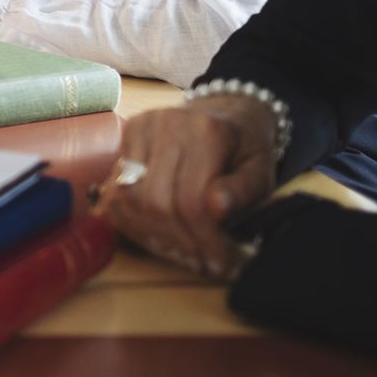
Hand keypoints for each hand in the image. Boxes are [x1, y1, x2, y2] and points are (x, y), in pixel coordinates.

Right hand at [95, 98, 277, 277]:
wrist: (226, 113)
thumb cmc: (245, 150)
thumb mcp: (261, 172)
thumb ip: (243, 191)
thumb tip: (217, 207)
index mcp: (207, 132)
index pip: (193, 200)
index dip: (204, 240)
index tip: (219, 264)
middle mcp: (167, 123)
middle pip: (156, 200)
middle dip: (177, 241)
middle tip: (199, 263)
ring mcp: (141, 126)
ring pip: (130, 197)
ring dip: (151, 234)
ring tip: (177, 252)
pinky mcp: (126, 135)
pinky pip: (116, 188)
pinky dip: (131, 220)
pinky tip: (155, 235)